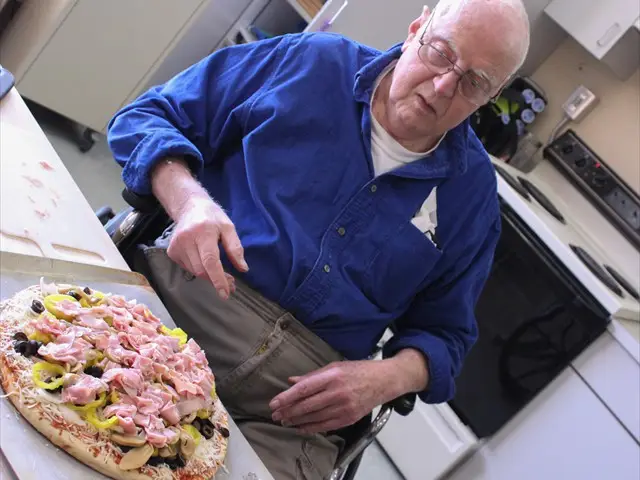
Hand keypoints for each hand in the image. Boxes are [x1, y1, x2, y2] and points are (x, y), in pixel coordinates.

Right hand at [168, 195, 247, 298]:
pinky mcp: (171, 252)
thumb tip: (243, 269)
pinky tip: (205, 263)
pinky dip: (200, 270)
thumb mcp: (228, 227)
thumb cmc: (212, 217)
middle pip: (202, 269)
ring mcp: (176, 246)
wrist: (189, 207)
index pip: (210, 260)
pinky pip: (188, 268)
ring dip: (209, 276)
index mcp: (202, 232)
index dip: (218, 278)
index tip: (225, 293)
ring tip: (222, 275)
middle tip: (231, 284)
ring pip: (195, 271)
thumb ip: (235, 248)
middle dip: (217, 280)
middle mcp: (186, 240)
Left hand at [269, 360, 390, 434]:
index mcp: (332, 376)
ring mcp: (344, 407)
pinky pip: (326, 426)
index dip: (287, 397)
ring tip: (285, 421)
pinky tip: (301, 427)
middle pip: (307, 405)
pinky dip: (311, 428)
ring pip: (314, 417)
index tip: (274, 403)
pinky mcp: (349, 418)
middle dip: (288, 411)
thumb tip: (292, 382)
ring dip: (297, 421)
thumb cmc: (357, 370)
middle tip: (275, 415)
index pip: (304, 388)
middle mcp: (337, 392)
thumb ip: (313, 376)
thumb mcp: (335, 367)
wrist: (383, 381)